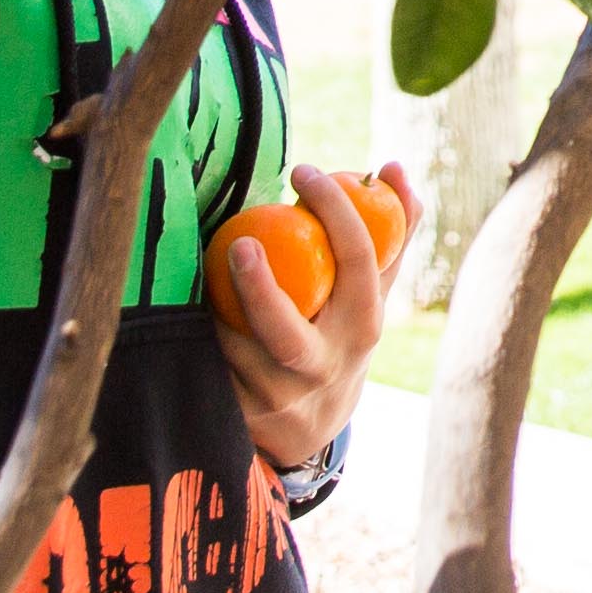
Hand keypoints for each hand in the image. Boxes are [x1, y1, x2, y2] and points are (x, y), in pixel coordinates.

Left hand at [218, 161, 398, 472]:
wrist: (313, 426)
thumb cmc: (343, 333)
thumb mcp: (370, 293)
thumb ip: (389, 233)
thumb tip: (395, 167)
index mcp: (364, 327)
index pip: (358, 260)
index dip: (335, 209)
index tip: (303, 171)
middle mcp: (323, 369)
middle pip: (286, 334)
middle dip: (259, 291)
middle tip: (240, 241)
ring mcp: (277, 400)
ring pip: (234, 349)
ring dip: (216, 308)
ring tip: (206, 266)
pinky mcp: (240, 417)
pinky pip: (211, 366)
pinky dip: (204, 333)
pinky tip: (196, 304)